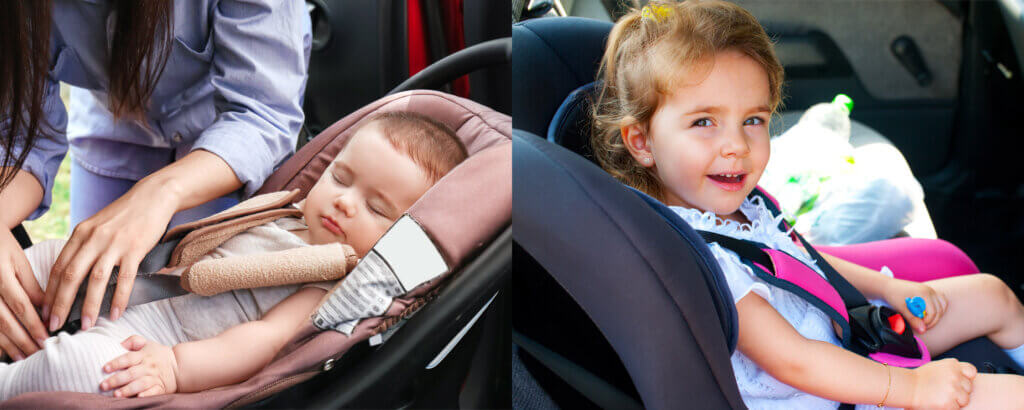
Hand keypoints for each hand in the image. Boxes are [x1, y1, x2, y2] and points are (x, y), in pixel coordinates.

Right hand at [0, 229, 46, 359]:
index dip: (33, 323)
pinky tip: (5, 351)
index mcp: (1, 274)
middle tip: (39, 352)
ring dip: (8, 344)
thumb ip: (32, 286)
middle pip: (4, 320)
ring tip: (24, 356)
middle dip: (23, 339)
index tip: (47, 337)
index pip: (19, 304)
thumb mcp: (20, 262)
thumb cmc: (2, 248)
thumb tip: (47, 310)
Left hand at [43, 177, 178, 331]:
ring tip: (86, 324)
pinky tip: (116, 313)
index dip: (50, 292)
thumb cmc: (126, 214)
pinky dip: (119, 298)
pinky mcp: (135, 249)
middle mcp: (94, 238)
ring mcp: (114, 244)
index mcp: (81, 233)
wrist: (153, 197)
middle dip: (61, 304)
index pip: (58, 267)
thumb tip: (73, 274)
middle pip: (71, 276)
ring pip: (95, 280)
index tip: (46, 311)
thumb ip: (84, 246)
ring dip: (89, 306)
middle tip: (56, 325)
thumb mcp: (97, 226)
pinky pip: (124, 279)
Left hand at [101, 335, 178, 397]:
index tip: (105, 368)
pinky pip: (154, 392)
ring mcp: (155, 378)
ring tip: (116, 395)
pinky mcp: (161, 388)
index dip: (116, 363)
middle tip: (103, 386)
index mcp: (144, 355)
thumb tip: (119, 344)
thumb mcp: (147, 343)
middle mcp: (148, 367)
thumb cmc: (158, 354)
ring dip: (128, 389)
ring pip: (140, 384)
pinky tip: (139, 397)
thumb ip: (133, 341)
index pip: (128, 358)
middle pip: (131, 373)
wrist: (180, 365)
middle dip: (116, 380)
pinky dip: (147, 395)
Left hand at [883, 278, 947, 333]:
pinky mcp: (929, 291)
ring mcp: (930, 290)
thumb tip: (923, 330)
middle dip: (933, 321)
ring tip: (925, 321)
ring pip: (943, 305)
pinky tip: (928, 313)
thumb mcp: (901, 309)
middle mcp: (929, 290)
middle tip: (922, 327)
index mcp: (923, 293)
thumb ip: (912, 320)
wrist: (888, 286)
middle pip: (940, 310)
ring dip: (937, 315)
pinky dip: (938, 308)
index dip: (928, 322)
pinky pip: (940, 300)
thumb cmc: (893, 296)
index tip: (920, 327)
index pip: (933, 312)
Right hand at [909, 358, 975, 409]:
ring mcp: (953, 389)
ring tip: (941, 397)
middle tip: (945, 391)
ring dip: (955, 400)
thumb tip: (965, 376)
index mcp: (952, 364)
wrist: (906, 387)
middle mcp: (955, 375)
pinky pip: (957, 408)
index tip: (958, 382)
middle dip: (960, 391)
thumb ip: (952, 370)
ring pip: (964, 399)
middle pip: (968, 387)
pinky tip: (938, 402)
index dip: (966, 378)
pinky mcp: (949, 402)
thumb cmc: (919, 378)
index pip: (971, 372)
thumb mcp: (937, 367)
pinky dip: (949, 407)